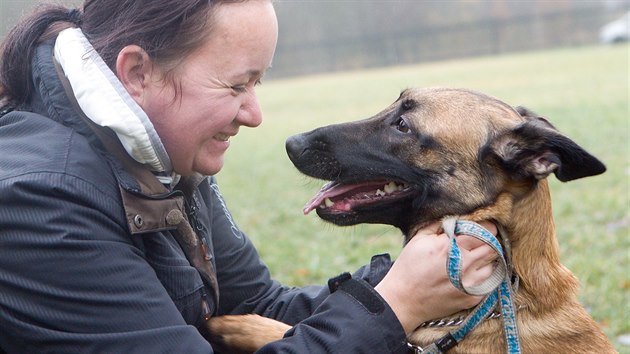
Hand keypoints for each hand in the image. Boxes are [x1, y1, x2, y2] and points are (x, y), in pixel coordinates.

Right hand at [374, 220, 497, 333]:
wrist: (404, 300)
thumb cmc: (409, 267)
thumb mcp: (419, 239)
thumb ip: (440, 225)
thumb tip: (458, 217)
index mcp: (451, 246)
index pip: (484, 231)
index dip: (487, 227)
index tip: (485, 226)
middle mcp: (464, 264)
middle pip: (493, 247)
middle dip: (490, 241)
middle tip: (482, 240)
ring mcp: (470, 283)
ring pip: (494, 264)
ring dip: (487, 259)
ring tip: (474, 258)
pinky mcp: (472, 298)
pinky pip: (489, 282)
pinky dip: (483, 276)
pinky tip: (469, 274)